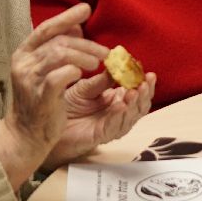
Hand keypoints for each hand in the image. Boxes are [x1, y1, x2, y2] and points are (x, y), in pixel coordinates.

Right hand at [0, 3, 107, 187]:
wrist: (25, 133)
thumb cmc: (39, 99)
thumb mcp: (45, 70)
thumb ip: (58, 47)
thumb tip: (76, 26)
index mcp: (23, 53)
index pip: (46, 28)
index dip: (66, 17)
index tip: (86, 9)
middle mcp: (23, 63)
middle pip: (58, 41)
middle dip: (86, 44)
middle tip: (105, 52)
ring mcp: (29, 80)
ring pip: (59, 54)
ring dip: (84, 56)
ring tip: (97, 64)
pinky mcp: (40, 97)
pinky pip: (59, 76)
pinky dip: (74, 72)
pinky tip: (83, 76)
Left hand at [41, 71, 157, 169]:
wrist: (51, 121)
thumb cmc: (69, 104)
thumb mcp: (86, 87)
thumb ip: (102, 80)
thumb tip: (117, 65)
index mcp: (118, 99)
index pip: (138, 93)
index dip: (146, 84)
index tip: (149, 73)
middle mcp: (119, 113)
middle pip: (140, 107)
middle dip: (145, 95)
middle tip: (145, 83)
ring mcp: (112, 125)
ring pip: (131, 118)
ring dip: (135, 105)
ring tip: (134, 92)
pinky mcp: (102, 135)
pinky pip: (115, 127)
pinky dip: (119, 116)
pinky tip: (120, 105)